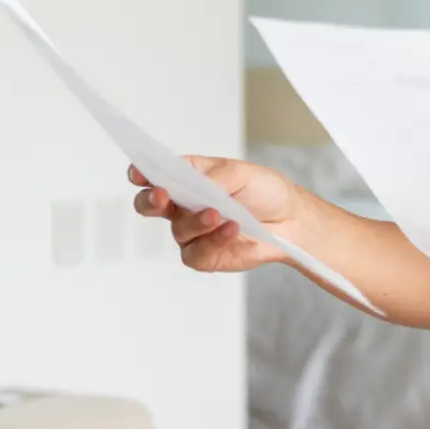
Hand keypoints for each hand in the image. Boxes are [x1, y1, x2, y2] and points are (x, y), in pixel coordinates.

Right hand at [128, 157, 299, 272]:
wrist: (290, 220)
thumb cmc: (263, 190)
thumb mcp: (241, 172)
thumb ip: (213, 178)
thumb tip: (195, 185)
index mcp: (187, 179)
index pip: (155, 174)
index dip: (142, 173)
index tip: (139, 173)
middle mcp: (183, 206)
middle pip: (149, 205)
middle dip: (150, 200)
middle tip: (161, 195)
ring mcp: (192, 232)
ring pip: (178, 230)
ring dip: (196, 222)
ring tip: (218, 214)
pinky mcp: (204, 255)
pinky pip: (196, 253)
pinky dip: (213, 241)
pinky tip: (232, 230)